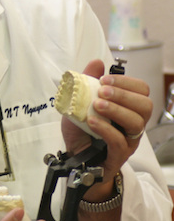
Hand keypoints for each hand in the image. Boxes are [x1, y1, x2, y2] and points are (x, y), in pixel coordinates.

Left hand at [62, 59, 151, 187]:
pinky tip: (92, 121)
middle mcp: (132, 123)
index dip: (126, 82)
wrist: (75, 158)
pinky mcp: (119, 155)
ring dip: (116, 109)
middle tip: (102, 91)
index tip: (104, 79)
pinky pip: (120, 141)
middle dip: (123, 94)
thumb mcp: (79, 103)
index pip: (141, 90)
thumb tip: (98, 62)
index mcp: (127, 108)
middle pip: (145, 105)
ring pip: (136, 122)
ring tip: (97, 105)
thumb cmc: (81, 130)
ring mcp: (128, 140)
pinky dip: (106, 129)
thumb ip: (88, 82)